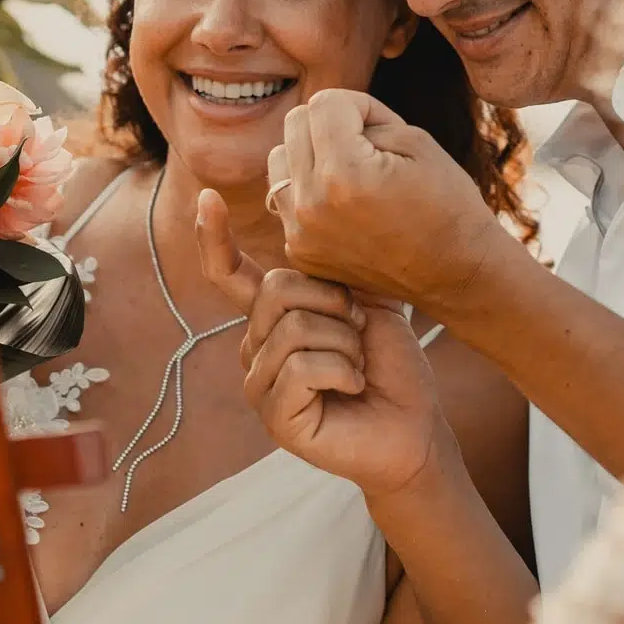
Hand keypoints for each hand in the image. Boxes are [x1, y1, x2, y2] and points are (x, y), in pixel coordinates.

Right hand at [197, 190, 446, 497]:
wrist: (416, 425)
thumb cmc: (391, 366)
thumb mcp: (365, 303)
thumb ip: (332, 276)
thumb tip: (313, 235)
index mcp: (272, 318)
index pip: (230, 275)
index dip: (214, 238)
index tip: (207, 198)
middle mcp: (256, 348)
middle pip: (275, 291)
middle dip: (335, 305)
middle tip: (360, 333)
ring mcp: (260, 385)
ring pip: (293, 331)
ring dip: (345, 345)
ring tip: (358, 367)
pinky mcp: (275, 418)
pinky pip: (299, 369)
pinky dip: (341, 373)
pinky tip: (353, 388)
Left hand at [269, 89, 507, 315]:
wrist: (455, 274)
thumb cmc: (447, 203)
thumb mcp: (416, 140)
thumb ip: (364, 117)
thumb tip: (327, 114)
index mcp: (344, 174)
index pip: (324, 102)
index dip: (359, 105)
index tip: (383, 129)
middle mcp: (311, 205)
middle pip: (295, 124)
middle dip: (331, 125)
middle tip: (368, 148)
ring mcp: (301, 233)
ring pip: (279, 159)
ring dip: (311, 155)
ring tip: (351, 173)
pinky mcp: (300, 252)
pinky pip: (286, 198)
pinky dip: (309, 191)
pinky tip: (345, 205)